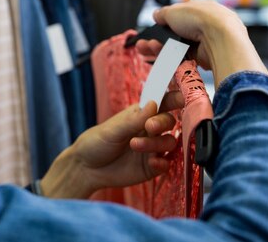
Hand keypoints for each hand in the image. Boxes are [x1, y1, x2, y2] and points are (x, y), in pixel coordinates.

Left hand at [40, 92, 182, 198]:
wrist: (87, 169)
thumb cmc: (96, 143)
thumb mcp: (112, 130)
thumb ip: (134, 120)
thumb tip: (154, 103)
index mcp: (140, 114)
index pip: (161, 103)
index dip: (174, 99)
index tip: (181, 98)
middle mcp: (149, 130)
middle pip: (169, 122)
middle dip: (162, 123)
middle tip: (149, 127)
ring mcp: (152, 148)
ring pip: (169, 142)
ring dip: (157, 144)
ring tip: (135, 146)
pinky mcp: (152, 166)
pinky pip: (166, 163)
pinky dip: (163, 162)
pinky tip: (152, 162)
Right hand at [140, 0, 266, 86]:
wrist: (220, 38)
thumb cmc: (200, 18)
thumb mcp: (174, 10)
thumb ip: (163, 13)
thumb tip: (156, 14)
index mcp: (202, 10)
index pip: (180, 17)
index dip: (165, 24)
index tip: (153, 29)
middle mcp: (204, 27)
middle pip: (175, 36)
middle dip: (156, 41)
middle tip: (143, 45)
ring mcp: (204, 43)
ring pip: (176, 49)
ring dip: (159, 49)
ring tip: (145, 49)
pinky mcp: (204, 59)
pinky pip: (183, 60)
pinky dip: (170, 59)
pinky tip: (159, 58)